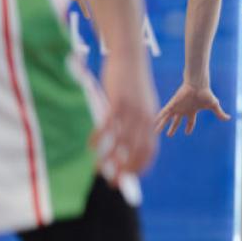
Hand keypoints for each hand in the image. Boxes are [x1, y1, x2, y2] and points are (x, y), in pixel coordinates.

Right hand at [95, 55, 159, 180]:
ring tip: (99, 171)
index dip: (141, 165)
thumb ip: (140, 120)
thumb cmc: (133, 83)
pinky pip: (107, 124)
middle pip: (136, 151)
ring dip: (109, 159)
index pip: (150, 150)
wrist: (130, 57)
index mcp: (151, 119)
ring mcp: (130, 110)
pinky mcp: (117, 102)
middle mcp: (143, 118)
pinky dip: (99, 137)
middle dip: (126, 169)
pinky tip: (91, 147)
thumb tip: (135, 138)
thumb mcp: (142, 103)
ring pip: (120, 141)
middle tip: (115, 183)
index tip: (132, 177)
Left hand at [155, 81, 230, 136]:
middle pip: (176, 122)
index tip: (187, 133)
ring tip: (154, 131)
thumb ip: (220, 113)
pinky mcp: (172, 104)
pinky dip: (158, 117)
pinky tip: (152, 121)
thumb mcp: (214, 105)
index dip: (188, 127)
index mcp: (192, 111)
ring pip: (167, 118)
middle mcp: (183, 110)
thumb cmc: (206, 93)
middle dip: (172, 128)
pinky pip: (164, 112)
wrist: (198, 84)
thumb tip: (229, 118)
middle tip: (169, 135)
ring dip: (161, 125)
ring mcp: (177, 107)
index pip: (190, 121)